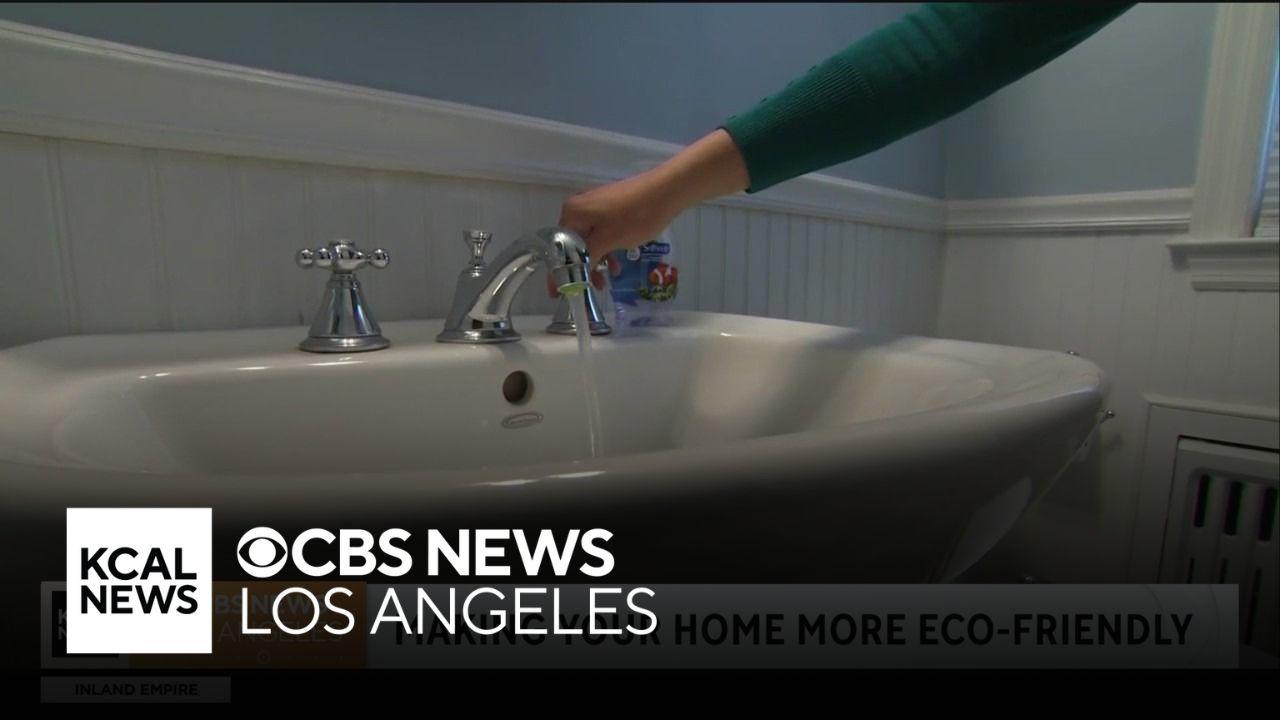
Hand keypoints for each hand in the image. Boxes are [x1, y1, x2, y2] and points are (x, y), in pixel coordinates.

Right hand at [546, 129, 749, 296]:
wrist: (666, 191)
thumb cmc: (635, 217)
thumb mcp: (608, 241)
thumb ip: (586, 259)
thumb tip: (571, 278)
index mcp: (572, 212)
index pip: (558, 248)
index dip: (560, 273)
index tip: (560, 293)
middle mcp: (578, 206)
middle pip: (572, 244)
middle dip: (582, 268)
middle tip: (590, 289)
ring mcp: (595, 205)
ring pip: (589, 240)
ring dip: (597, 261)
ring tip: (607, 280)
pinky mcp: (611, 207)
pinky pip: (601, 232)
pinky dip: (606, 248)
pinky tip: (617, 263)